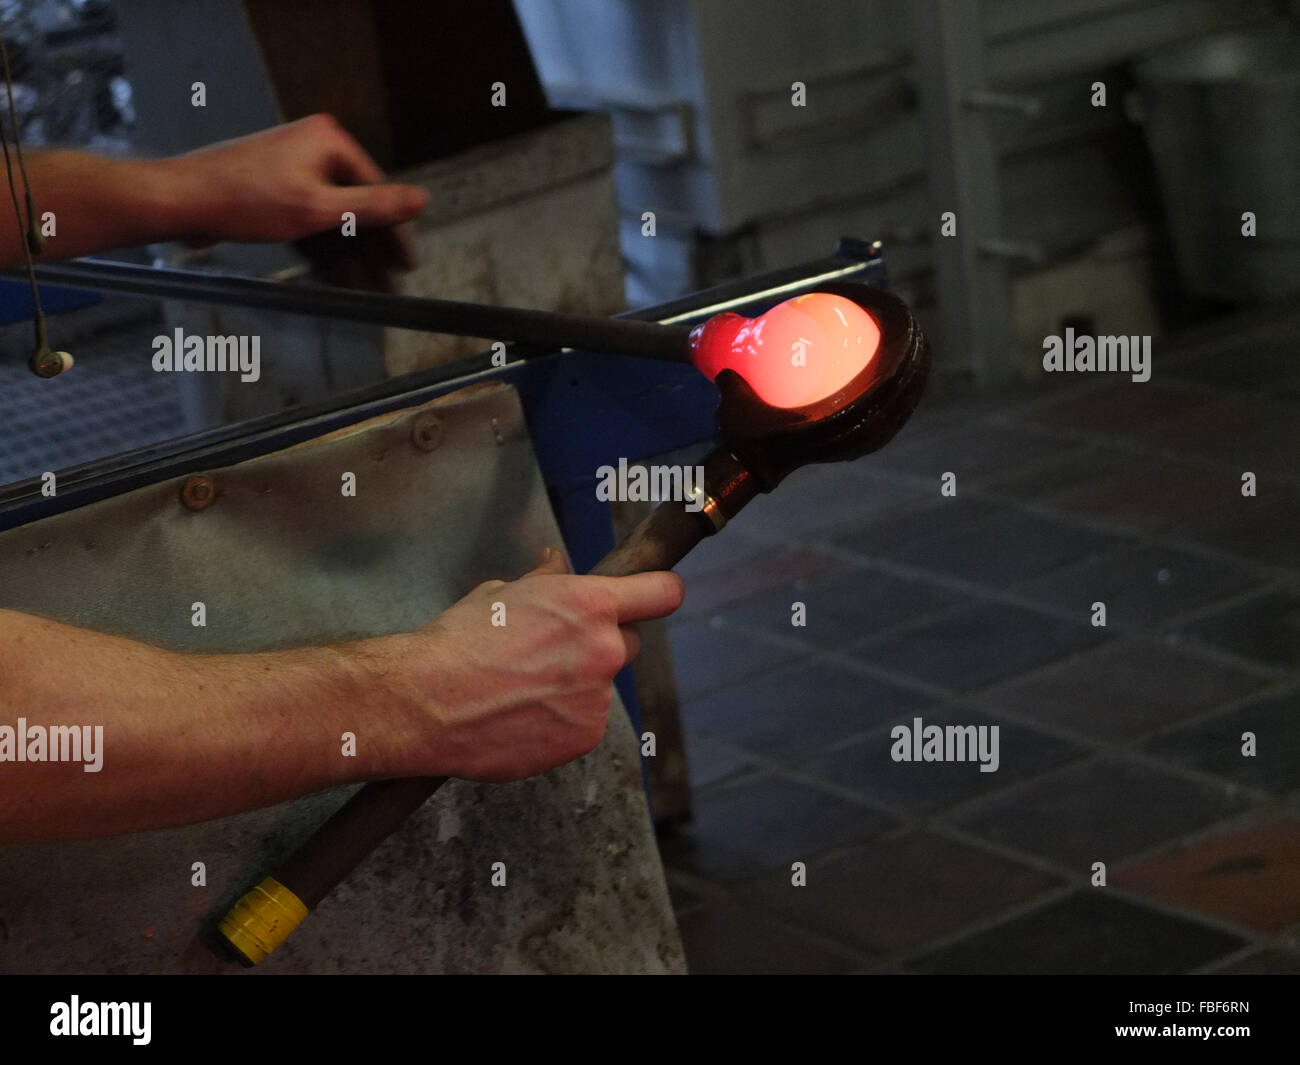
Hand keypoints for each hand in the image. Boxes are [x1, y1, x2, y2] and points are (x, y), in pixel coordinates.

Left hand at [166, 113, 427, 288]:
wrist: (179, 202)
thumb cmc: (242, 200)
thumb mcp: (318, 209)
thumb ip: (373, 207)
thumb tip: (421, 200)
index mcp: (328, 141)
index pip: (378, 190)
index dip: (395, 233)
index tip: (408, 264)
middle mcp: (313, 149)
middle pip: (356, 207)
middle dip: (372, 250)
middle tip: (391, 285)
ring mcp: (293, 169)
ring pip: (333, 219)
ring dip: (350, 256)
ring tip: (368, 291)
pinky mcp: (275, 190)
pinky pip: (310, 222)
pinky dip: (323, 249)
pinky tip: (337, 280)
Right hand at [382, 548, 684, 781]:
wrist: (425, 701)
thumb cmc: (458, 641)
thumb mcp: (501, 593)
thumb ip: (543, 580)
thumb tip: (555, 562)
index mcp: (590, 604)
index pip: (663, 592)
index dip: (658, 592)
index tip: (652, 597)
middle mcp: (603, 650)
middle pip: (626, 643)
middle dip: (598, 645)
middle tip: (551, 652)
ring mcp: (597, 699)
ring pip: (599, 688)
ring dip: (575, 687)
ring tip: (521, 690)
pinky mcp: (583, 738)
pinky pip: (583, 724)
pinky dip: (560, 722)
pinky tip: (520, 716)